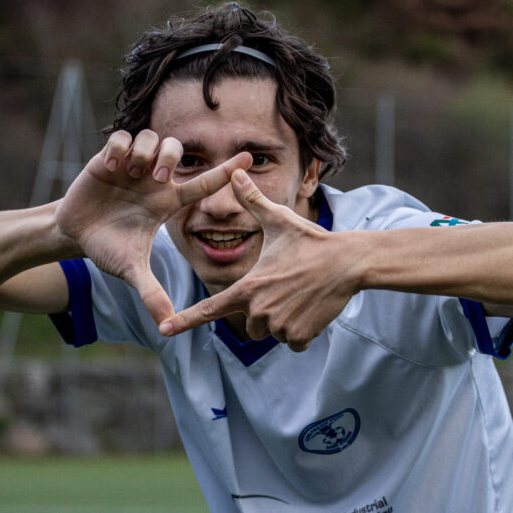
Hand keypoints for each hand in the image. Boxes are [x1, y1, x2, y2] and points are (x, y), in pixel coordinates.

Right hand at [55, 129, 252, 324]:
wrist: (76, 234)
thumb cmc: (109, 247)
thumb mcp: (131, 269)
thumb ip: (151, 292)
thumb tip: (168, 323)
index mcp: (167, 202)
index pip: (203, 184)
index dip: (225, 172)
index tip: (249, 158)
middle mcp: (153, 181)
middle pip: (177, 149)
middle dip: (171, 158)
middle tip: (157, 177)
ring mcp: (132, 167)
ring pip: (152, 138)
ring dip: (146, 151)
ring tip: (134, 171)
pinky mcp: (108, 158)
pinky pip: (122, 137)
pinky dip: (119, 147)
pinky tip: (110, 167)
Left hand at [159, 170, 359, 350]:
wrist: (347, 262)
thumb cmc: (311, 241)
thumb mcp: (279, 221)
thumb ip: (253, 201)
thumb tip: (236, 171)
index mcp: (248, 286)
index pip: (208, 308)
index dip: (185, 319)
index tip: (164, 329)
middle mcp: (260, 309)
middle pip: (250, 324)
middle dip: (264, 311)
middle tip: (285, 288)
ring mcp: (280, 325)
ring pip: (273, 333)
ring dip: (283, 321)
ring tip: (300, 295)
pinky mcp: (299, 336)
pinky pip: (293, 342)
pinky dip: (300, 330)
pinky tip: (311, 308)